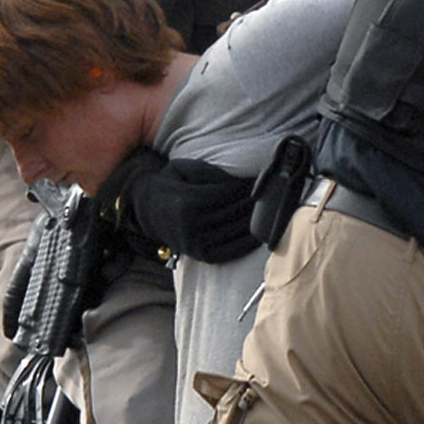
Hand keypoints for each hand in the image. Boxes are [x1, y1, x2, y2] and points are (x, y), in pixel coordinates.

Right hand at [114, 152, 259, 262]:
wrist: (148, 211)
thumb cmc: (170, 184)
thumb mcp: (182, 167)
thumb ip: (209, 171)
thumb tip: (239, 179)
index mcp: (189, 201)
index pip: (231, 192)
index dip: (250, 185)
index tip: (264, 178)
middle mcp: (193, 225)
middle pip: (238, 212)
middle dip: (258, 201)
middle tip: (274, 192)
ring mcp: (197, 243)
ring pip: (239, 232)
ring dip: (259, 221)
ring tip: (272, 210)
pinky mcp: (202, 256)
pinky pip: (233, 251)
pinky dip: (250, 243)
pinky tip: (262, 233)